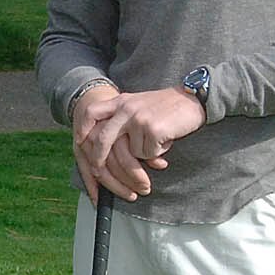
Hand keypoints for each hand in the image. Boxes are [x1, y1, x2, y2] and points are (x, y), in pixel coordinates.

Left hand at [75, 86, 204, 202]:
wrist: (194, 99)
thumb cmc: (167, 108)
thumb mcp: (138, 105)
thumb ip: (121, 119)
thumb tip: (104, 149)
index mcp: (120, 101)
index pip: (91, 113)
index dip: (83, 130)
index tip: (80, 143)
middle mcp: (125, 108)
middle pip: (102, 140)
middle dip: (99, 161)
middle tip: (101, 176)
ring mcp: (138, 119)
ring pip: (129, 152)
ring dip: (142, 156)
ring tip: (156, 147)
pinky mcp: (152, 129)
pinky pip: (147, 154)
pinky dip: (157, 154)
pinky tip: (167, 141)